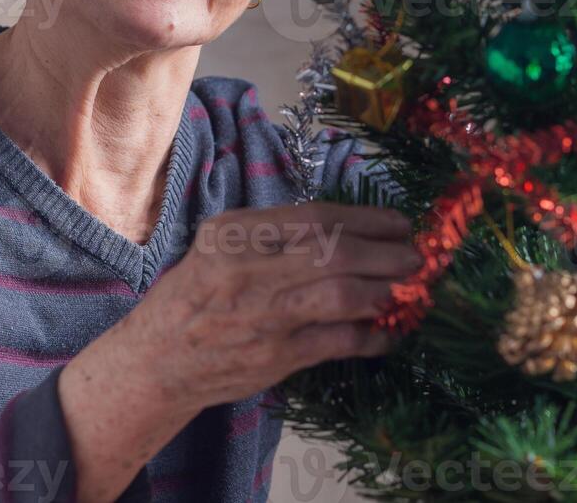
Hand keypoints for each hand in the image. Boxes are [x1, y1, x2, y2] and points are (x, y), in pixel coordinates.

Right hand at [124, 200, 419, 412]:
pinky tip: (389, 330)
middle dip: (386, 252)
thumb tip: (344, 227)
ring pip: (341, 296)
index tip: (398, 222)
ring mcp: (263, 316)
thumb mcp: (219, 244)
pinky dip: (371, 335)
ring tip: (410, 286)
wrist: (159, 359)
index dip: (366, 218)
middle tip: (417, 255)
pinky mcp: (276, 358)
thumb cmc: (195, 293)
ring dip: (385, 289)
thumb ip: (271, 232)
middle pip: (336, 253)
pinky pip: (338, 342)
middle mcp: (249, 269)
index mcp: (235, 233)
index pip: (315, 218)